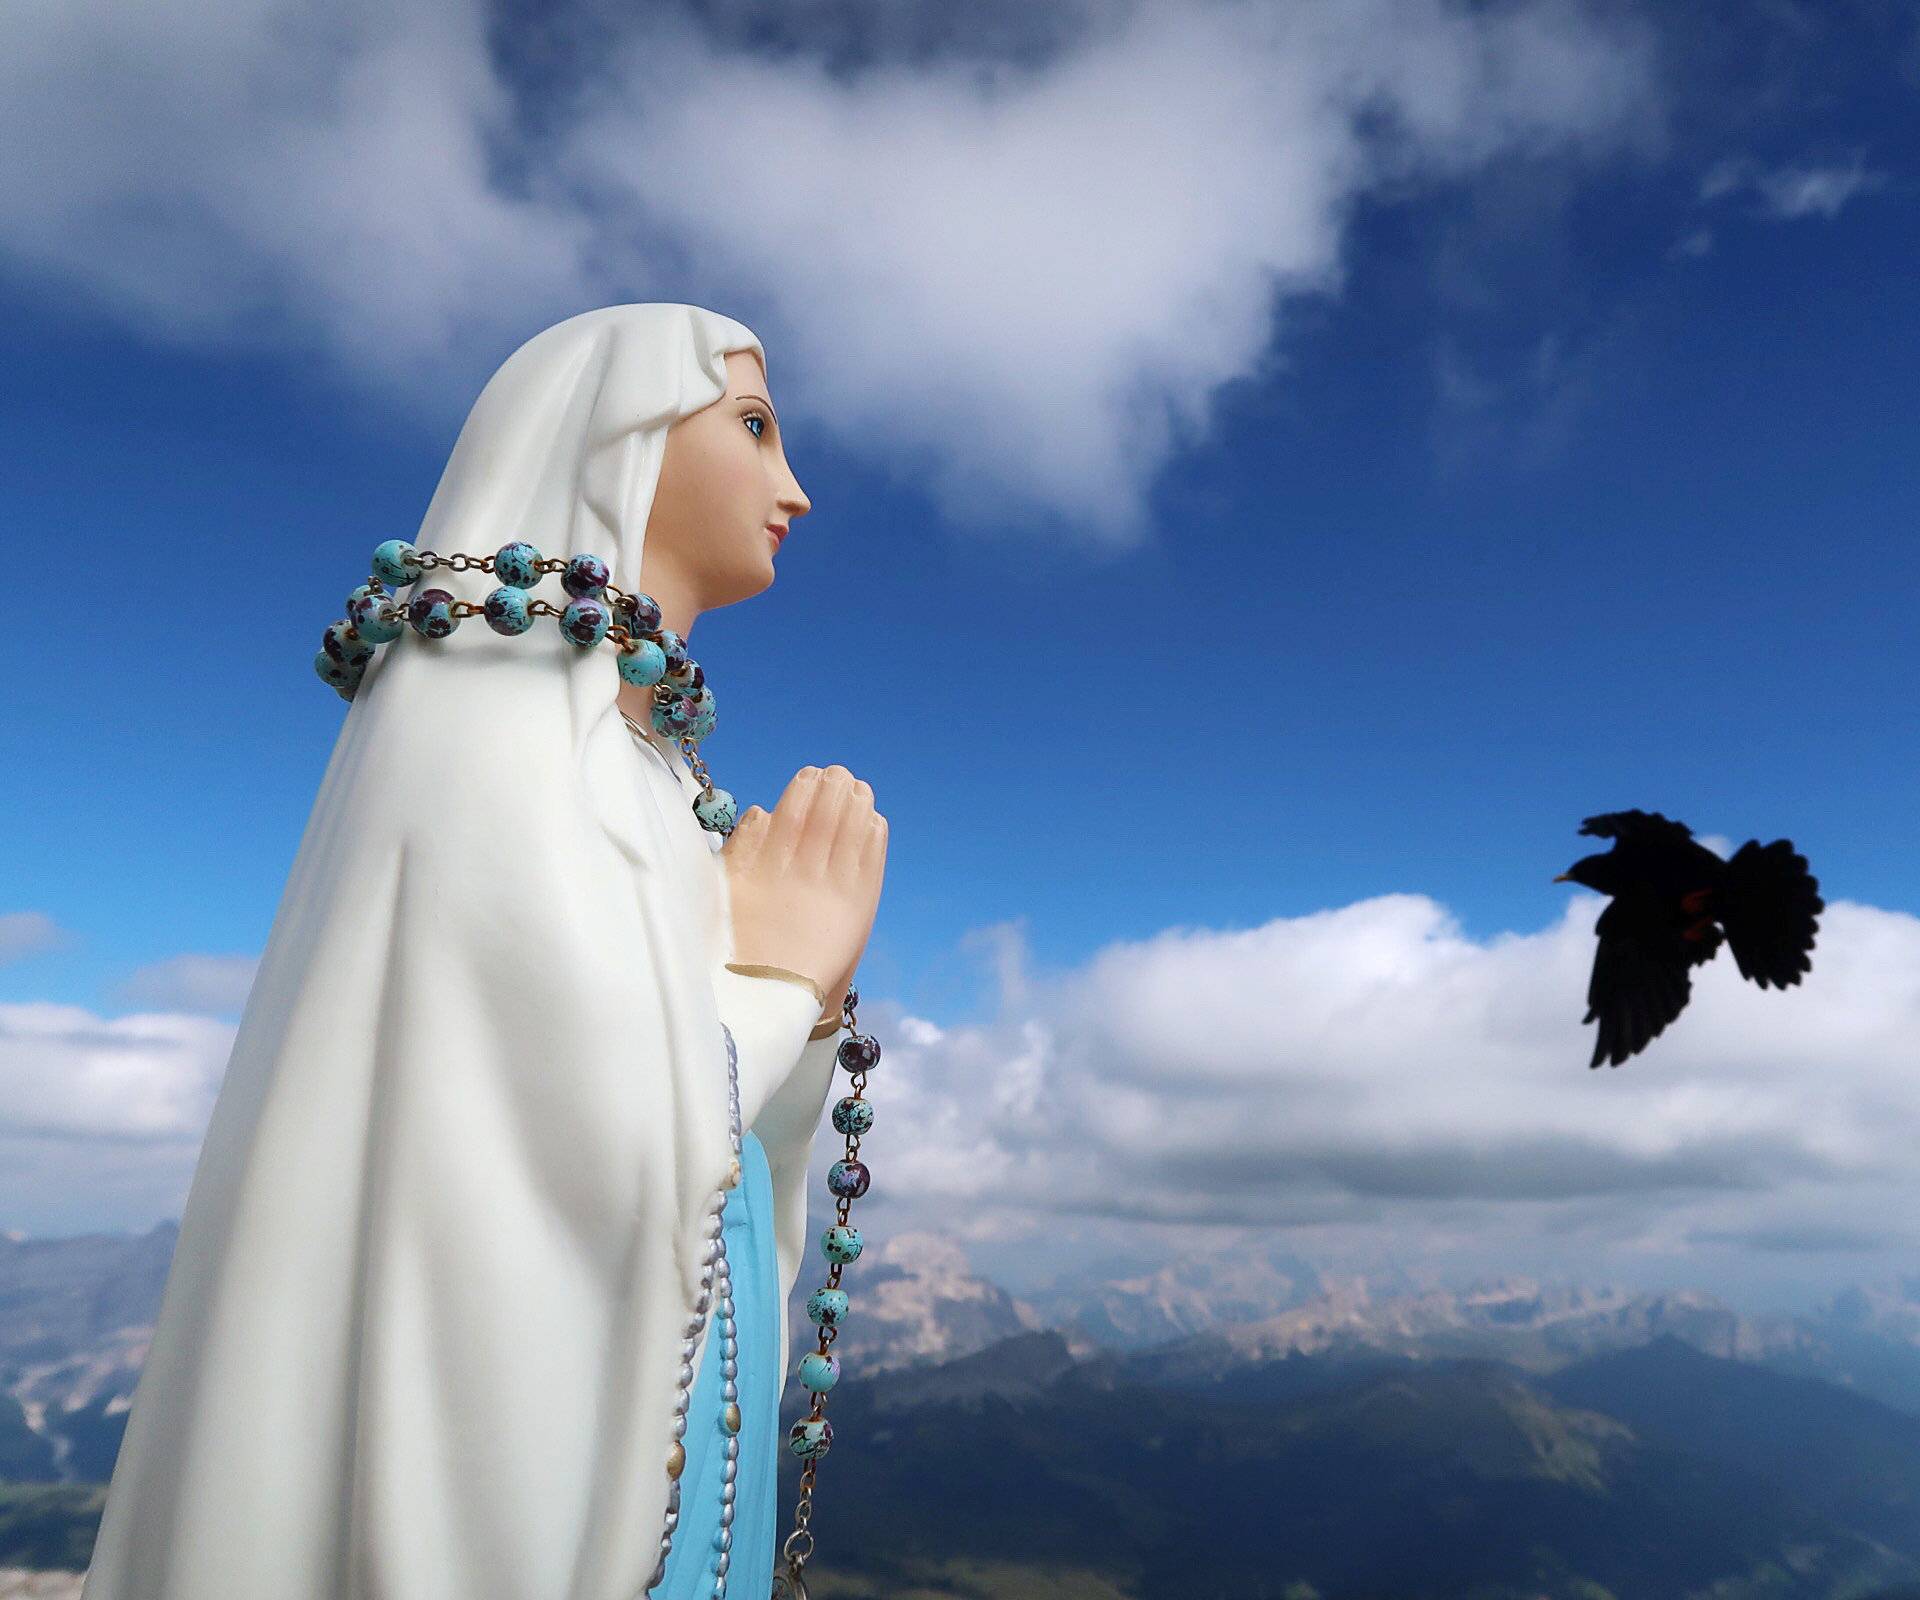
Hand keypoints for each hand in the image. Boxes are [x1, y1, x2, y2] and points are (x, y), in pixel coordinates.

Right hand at [721, 766, 886, 1019]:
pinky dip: (873, 831)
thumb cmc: (743, 937)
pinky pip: (873, 854)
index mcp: (766, 864)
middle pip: (827, 812)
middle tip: (837, 775)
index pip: (793, 808)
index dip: (806, 786)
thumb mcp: (726, 891)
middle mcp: (803, 870)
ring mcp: (835, 885)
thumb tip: (762, 810)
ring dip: (858, 802)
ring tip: (857, 790)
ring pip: (853, 827)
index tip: (811, 776)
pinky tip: (871, 820)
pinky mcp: (862, 902)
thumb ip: (742, 848)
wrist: (775, 992)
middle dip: (834, 786)